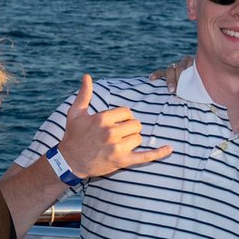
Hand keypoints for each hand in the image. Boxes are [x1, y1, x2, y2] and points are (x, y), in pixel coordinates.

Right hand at [56, 75, 173, 178]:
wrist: (69, 162)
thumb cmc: (73, 136)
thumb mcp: (75, 113)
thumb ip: (84, 94)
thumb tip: (87, 76)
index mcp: (102, 118)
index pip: (127, 112)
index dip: (123, 117)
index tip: (115, 122)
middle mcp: (111, 132)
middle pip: (136, 124)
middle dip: (130, 128)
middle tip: (118, 133)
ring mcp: (117, 147)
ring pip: (138, 138)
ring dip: (133, 140)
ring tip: (119, 144)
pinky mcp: (122, 161)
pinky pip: (145, 157)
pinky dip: (158, 153)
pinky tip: (169, 149)